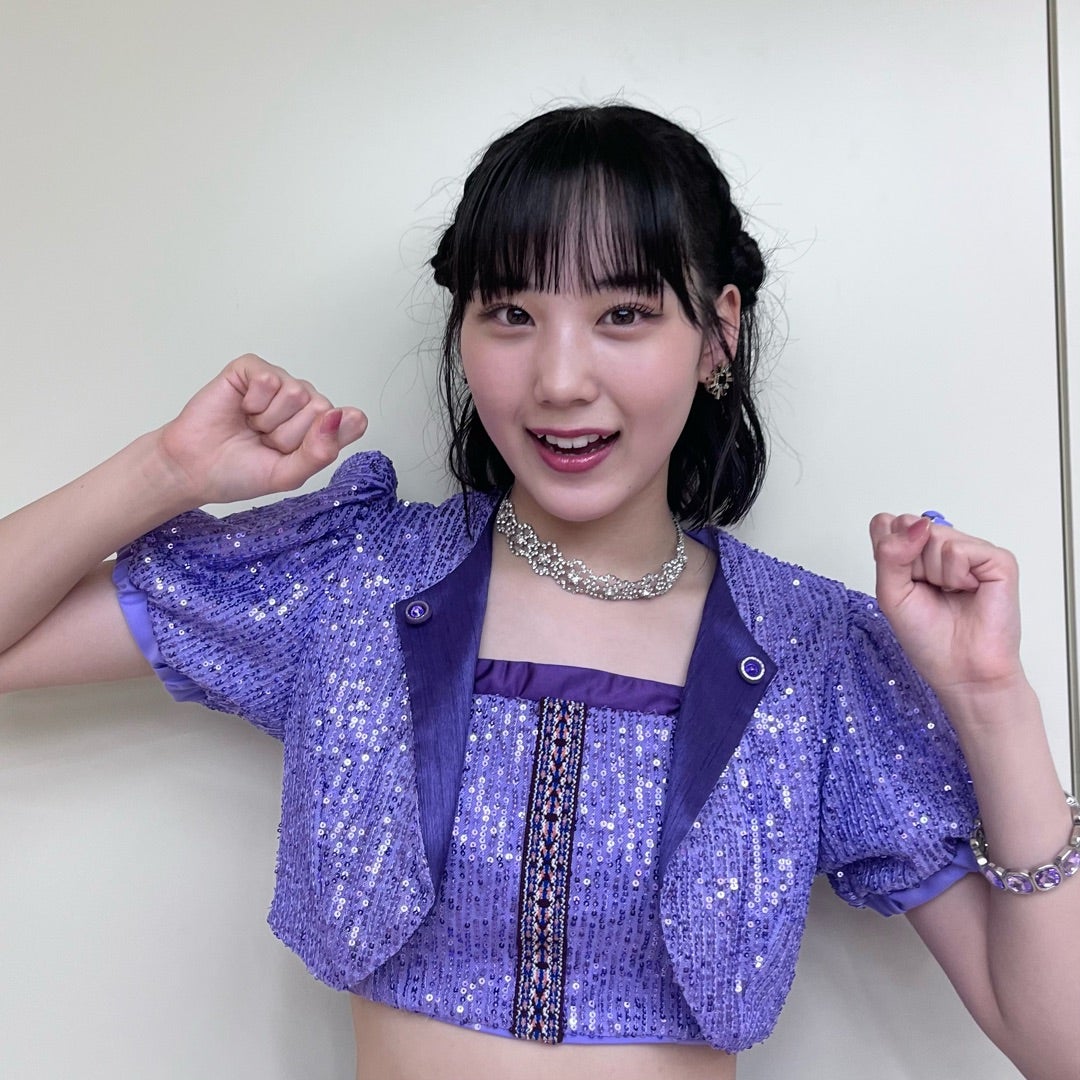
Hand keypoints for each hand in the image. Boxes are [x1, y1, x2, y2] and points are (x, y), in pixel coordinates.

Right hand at [156, 354, 367, 505]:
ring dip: (269, 420)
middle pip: (321, 409)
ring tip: (252, 427)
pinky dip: (253, 403)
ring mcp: (281, 382)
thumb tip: (342, 415)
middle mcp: (306, 400)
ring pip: (297, 393)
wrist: (193, 468)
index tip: (294, 454)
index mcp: (320, 426)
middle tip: (264, 442)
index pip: (351, 421)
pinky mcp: (253, 369)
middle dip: (288, 435)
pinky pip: (269, 379)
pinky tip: (242, 409)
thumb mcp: (288, 475)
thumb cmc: (239, 472)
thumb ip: (321, 451)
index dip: (322, 440)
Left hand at [869, 513, 1024, 702]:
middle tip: (928, 591)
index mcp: (915, 551)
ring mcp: (971, 550)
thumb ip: (890, 554)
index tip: (902, 582)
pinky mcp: (997, 560)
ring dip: (934, 572)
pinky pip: (959, 549)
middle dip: (909, 564)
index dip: (888, 553)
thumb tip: (916, 524)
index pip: (886, 523)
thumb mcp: (890, 593)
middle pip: (907, 524)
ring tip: (950, 593)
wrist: (962, 671)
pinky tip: (968, 590)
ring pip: (933, 534)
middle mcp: (943, 545)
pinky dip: (956, 575)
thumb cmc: (927, 637)